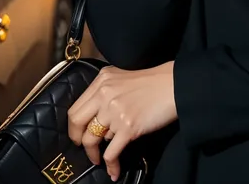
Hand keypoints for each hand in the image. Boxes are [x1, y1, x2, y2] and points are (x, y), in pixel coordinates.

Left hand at [68, 62, 176, 180]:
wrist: (173, 85)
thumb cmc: (151, 82)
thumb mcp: (121, 78)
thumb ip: (105, 92)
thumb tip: (96, 118)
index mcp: (102, 80)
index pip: (76, 107)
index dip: (75, 126)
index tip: (79, 134)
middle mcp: (104, 94)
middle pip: (77, 122)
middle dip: (77, 140)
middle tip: (84, 148)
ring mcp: (115, 110)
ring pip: (92, 139)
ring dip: (94, 155)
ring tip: (99, 160)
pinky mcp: (128, 126)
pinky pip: (111, 152)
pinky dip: (111, 165)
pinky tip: (114, 172)